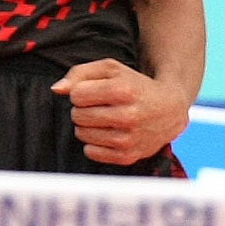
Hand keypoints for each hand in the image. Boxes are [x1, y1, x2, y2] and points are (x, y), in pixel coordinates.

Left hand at [51, 58, 188, 165]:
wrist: (168, 109)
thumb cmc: (134, 85)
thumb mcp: (111, 69)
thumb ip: (80, 73)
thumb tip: (56, 89)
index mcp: (121, 90)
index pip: (77, 95)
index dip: (81, 91)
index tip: (93, 91)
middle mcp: (126, 115)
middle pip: (78, 115)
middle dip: (83, 109)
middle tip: (98, 106)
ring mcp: (127, 139)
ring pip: (82, 134)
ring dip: (87, 126)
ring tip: (103, 118)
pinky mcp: (127, 156)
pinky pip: (91, 153)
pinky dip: (94, 143)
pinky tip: (107, 133)